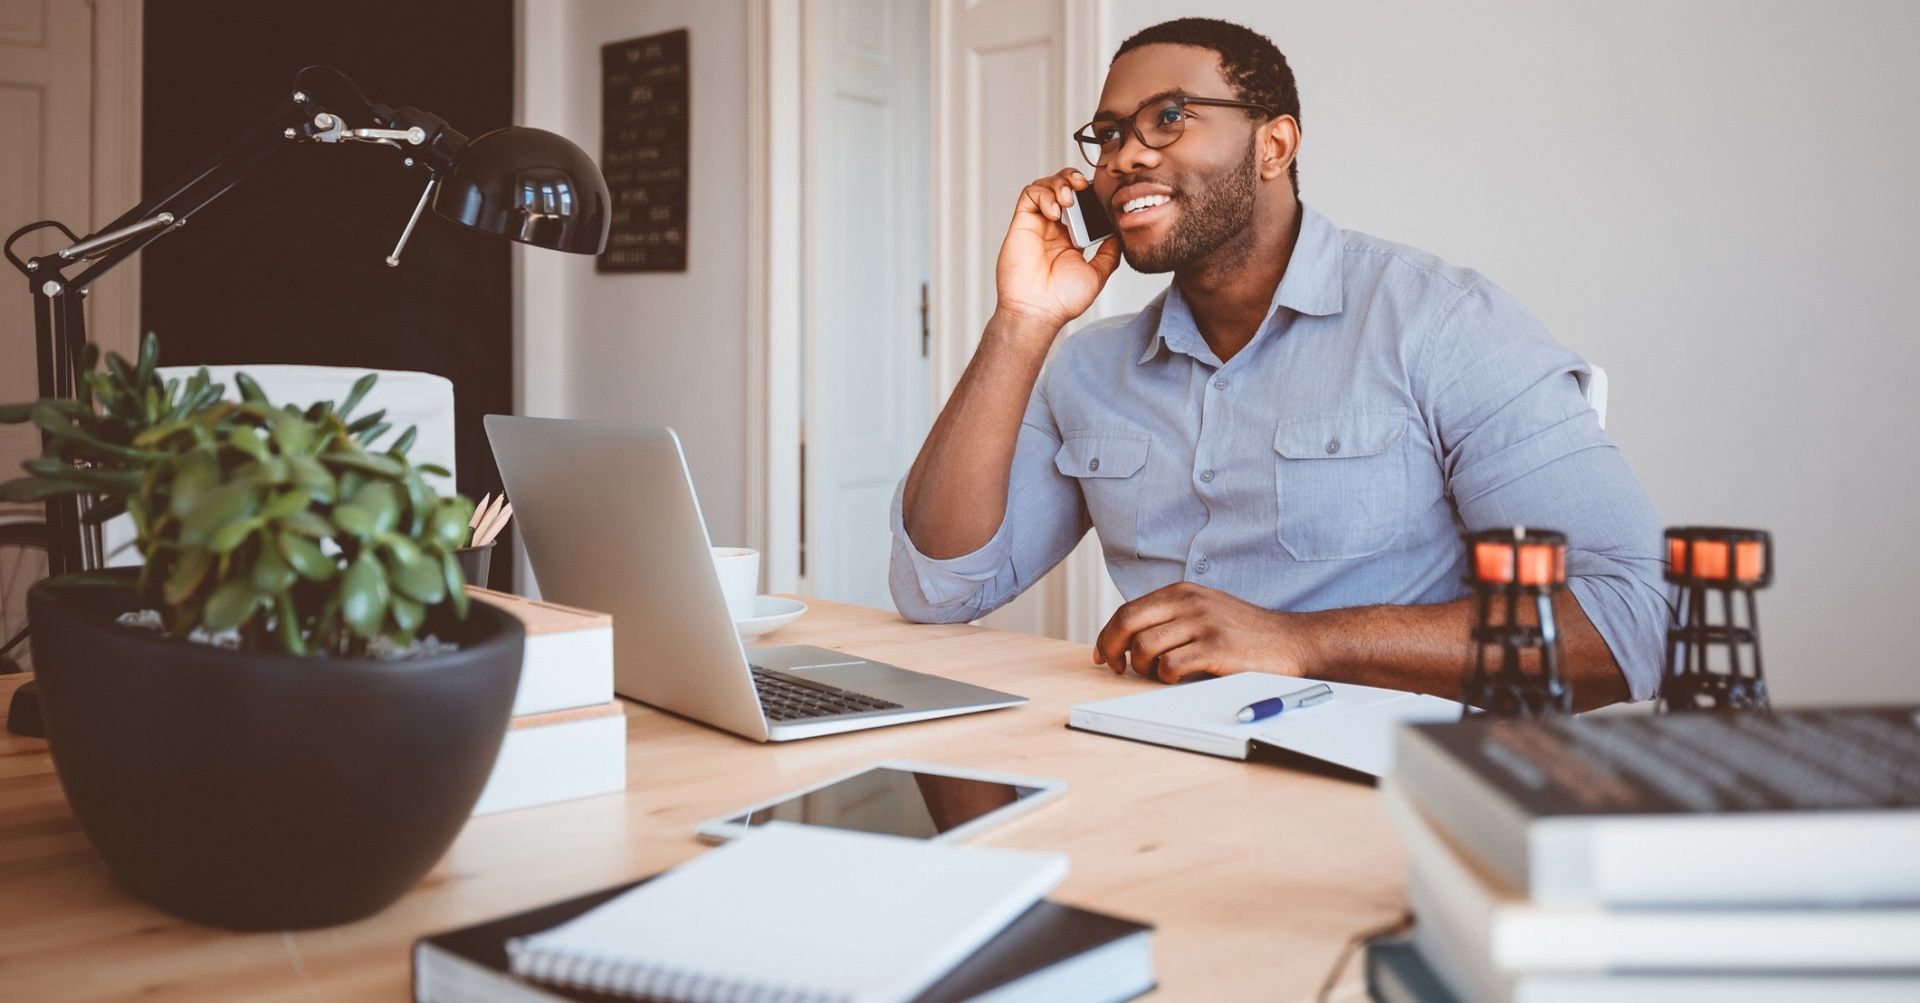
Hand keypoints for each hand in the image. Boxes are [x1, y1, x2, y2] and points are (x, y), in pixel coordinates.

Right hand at [993, 168, 1124, 334]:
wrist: (1039, 311)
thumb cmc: (1062, 300)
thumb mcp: (1097, 274)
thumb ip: (1109, 253)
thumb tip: (1120, 233)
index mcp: (1070, 239)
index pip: (1080, 205)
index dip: (1089, 194)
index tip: (1101, 195)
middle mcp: (1053, 229)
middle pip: (1062, 188)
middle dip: (1073, 179)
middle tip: (1083, 187)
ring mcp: (1037, 225)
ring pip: (1045, 186)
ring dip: (1059, 183)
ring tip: (1069, 199)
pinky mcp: (1022, 224)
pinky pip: (1030, 195)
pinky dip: (1044, 194)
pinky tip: (1054, 212)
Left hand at [1093, 582, 1316, 683]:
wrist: (1291, 641)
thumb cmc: (1244, 633)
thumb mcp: (1205, 610)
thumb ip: (1171, 617)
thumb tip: (1127, 640)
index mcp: (1182, 592)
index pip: (1128, 611)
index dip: (1108, 635)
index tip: (1103, 654)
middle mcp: (1189, 603)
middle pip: (1127, 623)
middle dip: (1112, 649)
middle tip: (1116, 668)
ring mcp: (1203, 624)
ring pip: (1145, 647)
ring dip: (1143, 668)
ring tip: (1159, 673)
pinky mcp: (1216, 649)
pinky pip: (1170, 666)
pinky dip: (1166, 678)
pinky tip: (1178, 678)